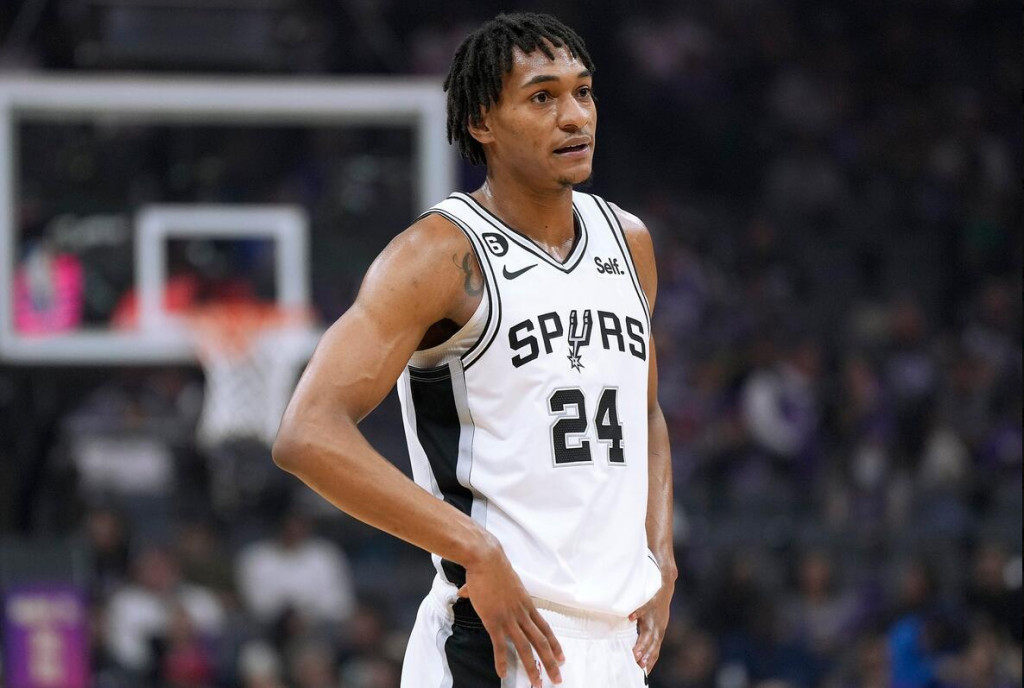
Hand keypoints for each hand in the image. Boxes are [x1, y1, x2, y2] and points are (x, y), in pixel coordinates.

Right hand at [459, 538, 563, 686]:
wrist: (486, 560)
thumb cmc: (493, 568)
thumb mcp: (501, 582)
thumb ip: (490, 592)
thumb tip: (466, 591)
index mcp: (526, 605)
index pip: (545, 628)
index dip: (554, 644)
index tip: (562, 657)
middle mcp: (522, 614)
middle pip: (540, 642)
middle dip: (550, 662)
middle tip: (558, 678)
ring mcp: (509, 618)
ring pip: (525, 648)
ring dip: (532, 667)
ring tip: (537, 684)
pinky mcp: (494, 621)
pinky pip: (500, 645)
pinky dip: (502, 660)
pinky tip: (504, 674)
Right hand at [629, 575, 673, 672]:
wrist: (666, 585)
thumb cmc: (659, 606)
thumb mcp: (656, 623)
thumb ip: (649, 634)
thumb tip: (641, 647)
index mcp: (659, 631)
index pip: (656, 649)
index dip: (651, 659)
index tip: (644, 670)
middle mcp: (657, 625)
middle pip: (652, 643)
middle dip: (645, 654)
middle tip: (639, 664)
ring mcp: (654, 615)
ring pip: (648, 631)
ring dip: (641, 642)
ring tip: (635, 652)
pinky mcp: (651, 602)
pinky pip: (643, 608)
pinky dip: (638, 613)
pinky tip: (630, 618)